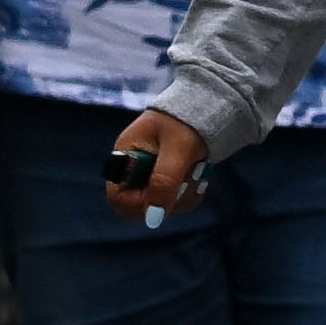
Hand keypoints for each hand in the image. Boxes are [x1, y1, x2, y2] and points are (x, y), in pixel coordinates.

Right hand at [100, 109, 209, 223]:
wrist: (207, 107)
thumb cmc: (188, 122)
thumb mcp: (178, 150)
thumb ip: (164, 181)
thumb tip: (153, 218)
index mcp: (125, 157)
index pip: (117, 198)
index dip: (138, 204)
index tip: (164, 197)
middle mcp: (134, 170)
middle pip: (139, 206)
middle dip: (166, 199)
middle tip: (188, 180)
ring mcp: (150, 176)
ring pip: (160, 206)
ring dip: (182, 195)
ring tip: (197, 172)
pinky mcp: (166, 179)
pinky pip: (174, 200)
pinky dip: (189, 192)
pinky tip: (200, 175)